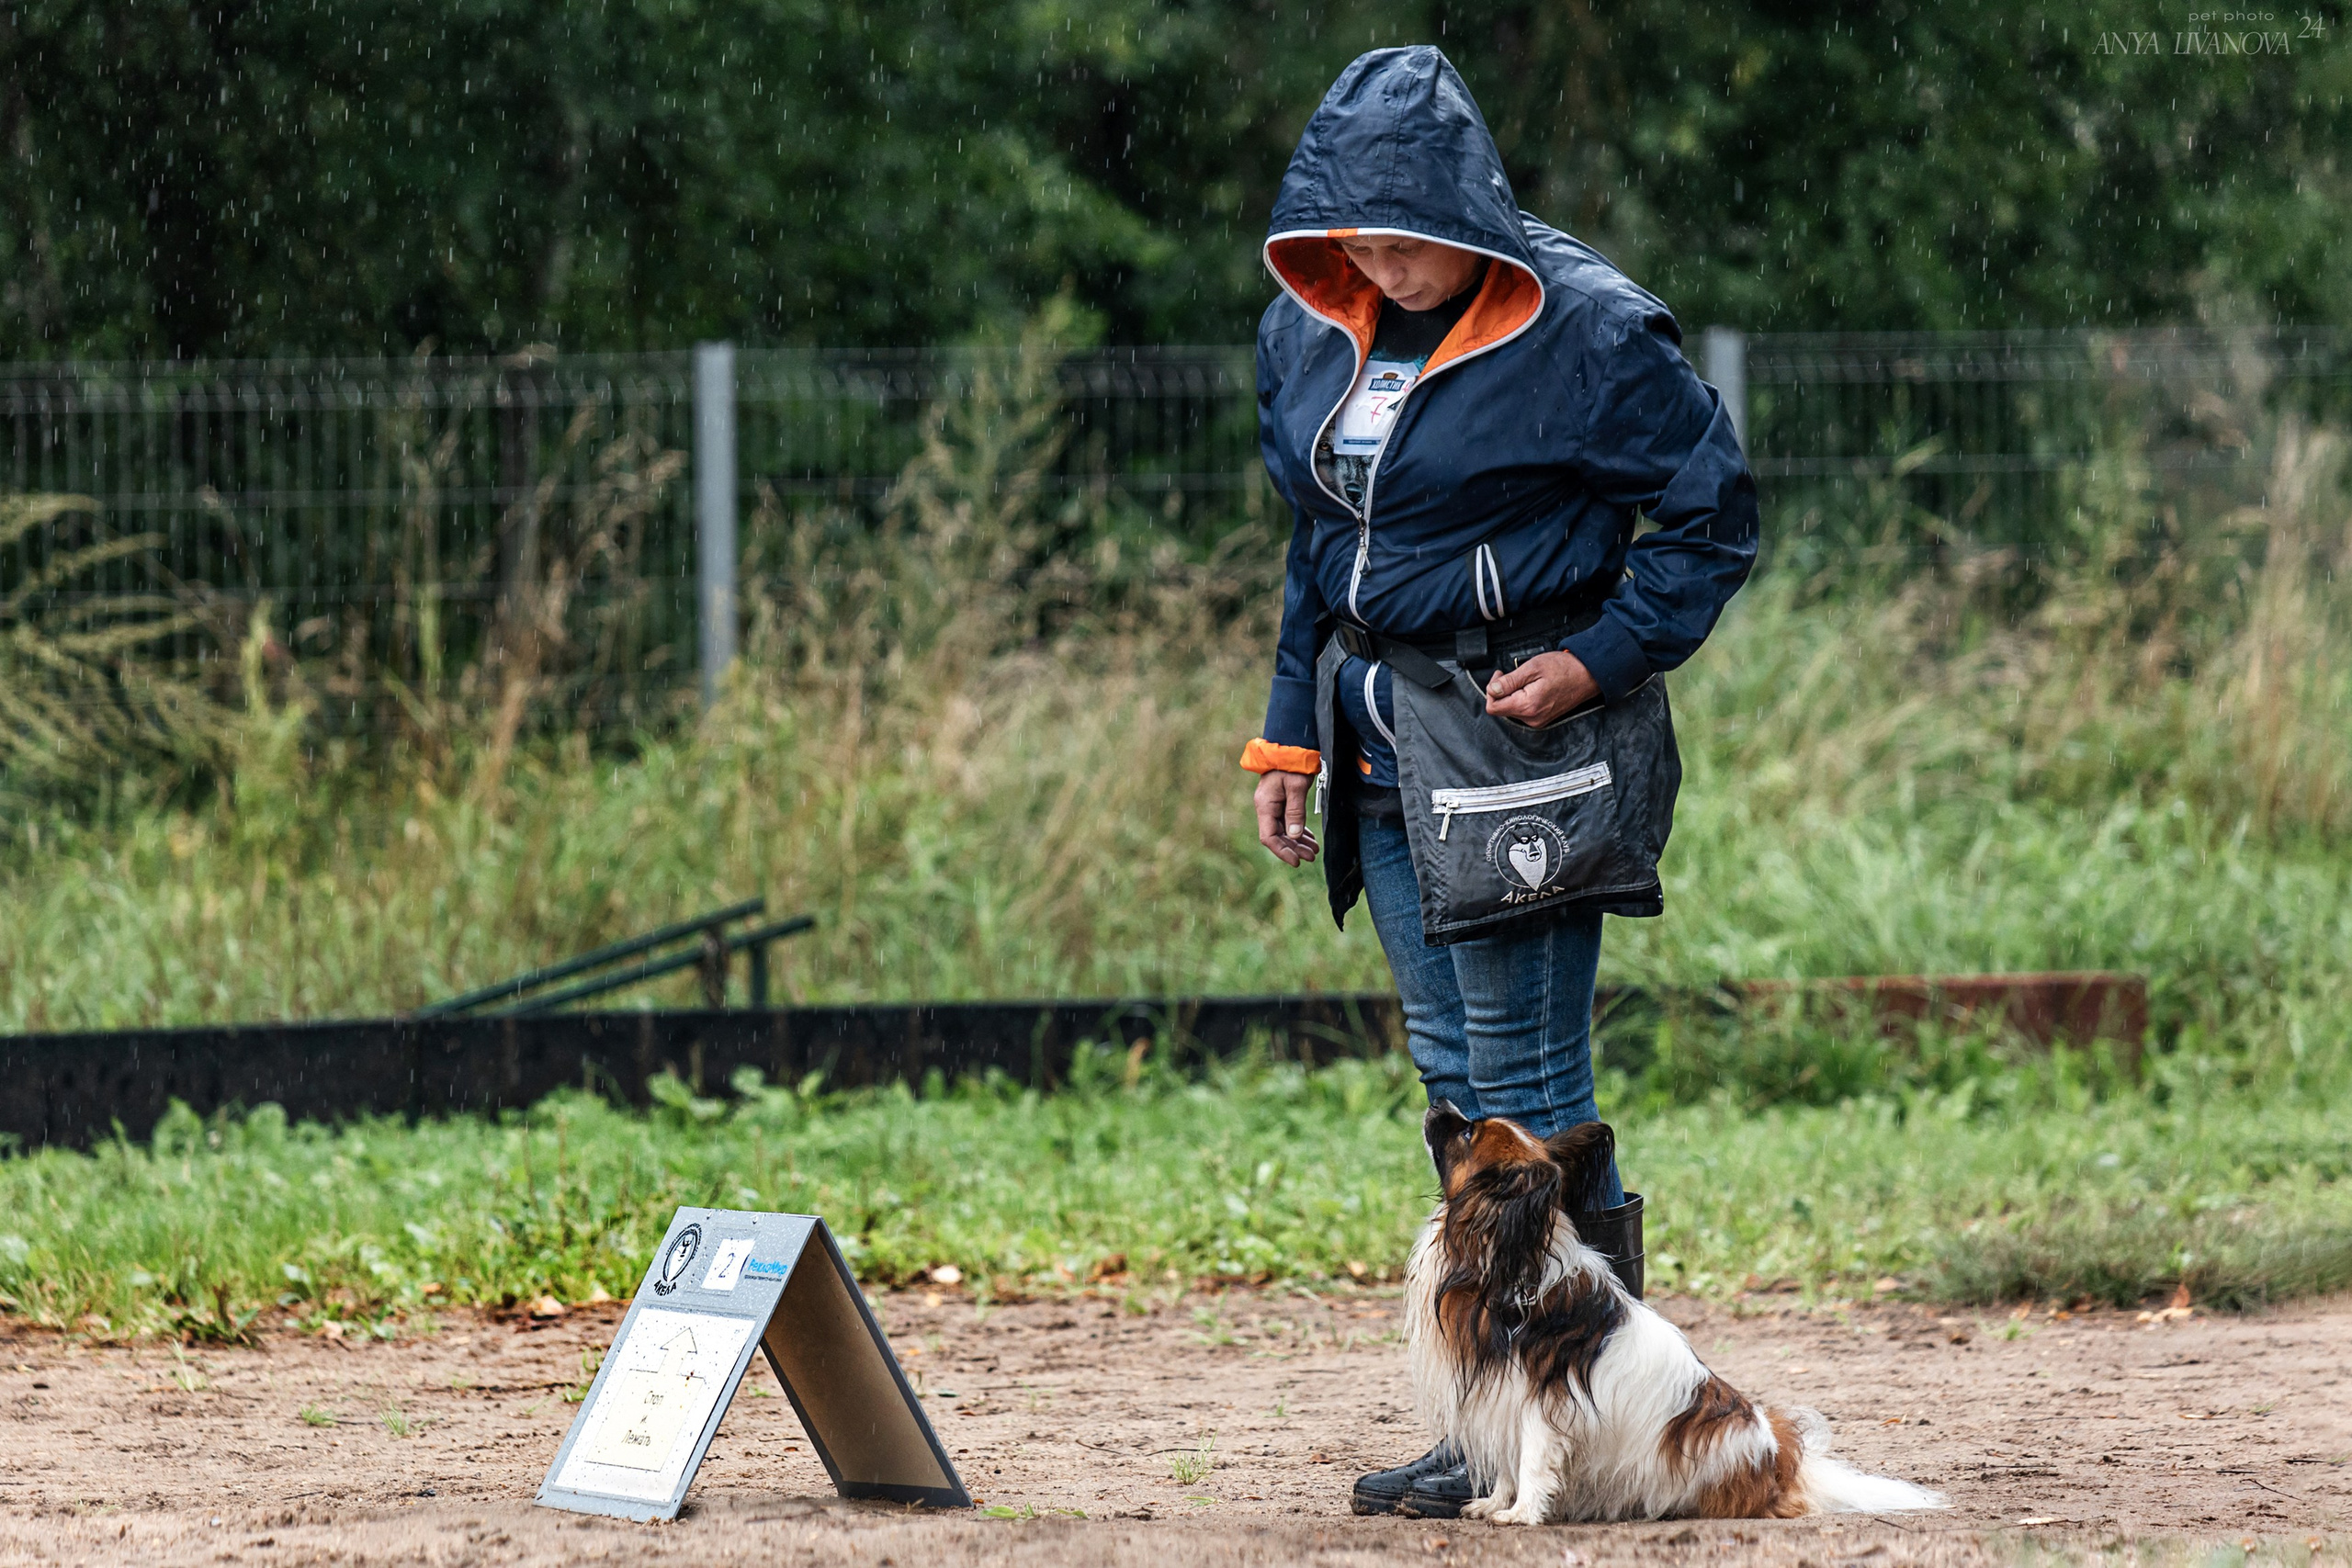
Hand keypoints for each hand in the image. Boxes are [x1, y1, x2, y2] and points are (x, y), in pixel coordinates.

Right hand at [1253, 769, 1318, 865]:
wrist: (1291, 744)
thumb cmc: (1293, 763)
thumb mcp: (1296, 786)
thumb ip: (1295, 811)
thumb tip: (1294, 836)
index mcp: (1265, 805)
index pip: (1268, 837)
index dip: (1282, 851)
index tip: (1296, 861)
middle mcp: (1266, 807)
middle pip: (1277, 836)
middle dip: (1294, 848)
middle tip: (1311, 856)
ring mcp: (1273, 804)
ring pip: (1284, 830)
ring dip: (1298, 841)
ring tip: (1314, 851)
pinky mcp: (1281, 801)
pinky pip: (1288, 821)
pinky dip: (1298, 831)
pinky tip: (1309, 838)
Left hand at [1484, 650, 1598, 726]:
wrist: (1587, 675)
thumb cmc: (1565, 669)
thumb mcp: (1533, 668)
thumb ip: (1509, 681)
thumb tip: (1492, 689)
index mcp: (1528, 706)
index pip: (1493, 707)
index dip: (1492, 689)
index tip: (1500, 676)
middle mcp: (1532, 718)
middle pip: (1501, 708)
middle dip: (1503, 690)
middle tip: (1514, 674)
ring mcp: (1538, 720)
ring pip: (1511, 709)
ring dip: (1513, 694)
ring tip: (1527, 680)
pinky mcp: (1542, 719)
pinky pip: (1523, 711)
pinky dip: (1522, 698)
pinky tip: (1533, 687)